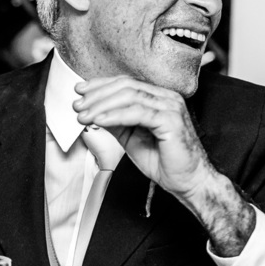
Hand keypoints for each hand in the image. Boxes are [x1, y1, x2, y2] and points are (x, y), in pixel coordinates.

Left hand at [73, 76, 215, 199]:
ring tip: (84, 114)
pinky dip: (115, 115)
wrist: (187, 182)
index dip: (101, 85)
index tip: (80, 91)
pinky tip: (100, 120)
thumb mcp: (131, 137)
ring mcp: (171, 107)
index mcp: (159, 98)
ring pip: (130, 96)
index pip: (126, 83)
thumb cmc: (164, 161)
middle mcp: (166, 98)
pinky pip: (138, 112)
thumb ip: (115, 122)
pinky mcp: (171, 120)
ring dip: (102, 104)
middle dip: (97, 94)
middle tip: (77, 104)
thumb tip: (92, 112)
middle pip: (126, 86)